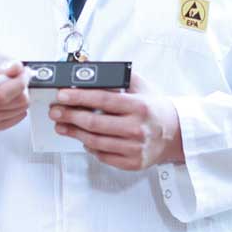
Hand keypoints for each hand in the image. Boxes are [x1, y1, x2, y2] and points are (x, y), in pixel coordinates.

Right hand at [0, 48, 28, 131]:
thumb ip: (0, 59)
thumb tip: (14, 68)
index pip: (1, 94)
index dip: (18, 82)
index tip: (22, 71)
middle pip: (16, 102)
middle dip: (21, 86)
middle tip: (14, 75)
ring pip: (21, 109)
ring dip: (19, 94)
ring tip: (7, 84)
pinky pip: (18, 116)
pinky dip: (17, 105)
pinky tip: (8, 96)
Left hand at [50, 73, 183, 170]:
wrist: (176, 134)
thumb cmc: (154, 108)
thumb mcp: (141, 86)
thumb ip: (117, 77)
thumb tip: (88, 68)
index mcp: (139, 106)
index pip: (103, 100)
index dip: (79, 97)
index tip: (62, 95)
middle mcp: (137, 128)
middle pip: (95, 123)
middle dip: (70, 116)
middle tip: (55, 111)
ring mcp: (135, 148)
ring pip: (95, 142)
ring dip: (74, 133)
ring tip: (62, 125)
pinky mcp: (133, 163)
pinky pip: (103, 156)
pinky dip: (90, 147)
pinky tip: (83, 139)